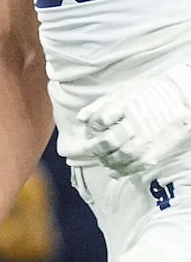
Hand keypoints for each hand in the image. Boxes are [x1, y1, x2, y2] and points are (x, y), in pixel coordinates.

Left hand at [59, 64, 190, 178]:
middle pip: (107, 142)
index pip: (98, 121)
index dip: (91, 127)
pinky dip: (122, 170)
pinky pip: (135, 166)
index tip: (92, 129)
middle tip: (92, 147)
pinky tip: (115, 170)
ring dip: (107, 160)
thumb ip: (100, 104)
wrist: (183, 99)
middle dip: (95, 147)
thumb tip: (81, 119)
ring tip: (103, 158)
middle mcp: (136, 124)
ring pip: (120, 157)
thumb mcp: (124, 90)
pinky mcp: (156, 151)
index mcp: (126, 106)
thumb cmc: (150, 93)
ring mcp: (147, 139)